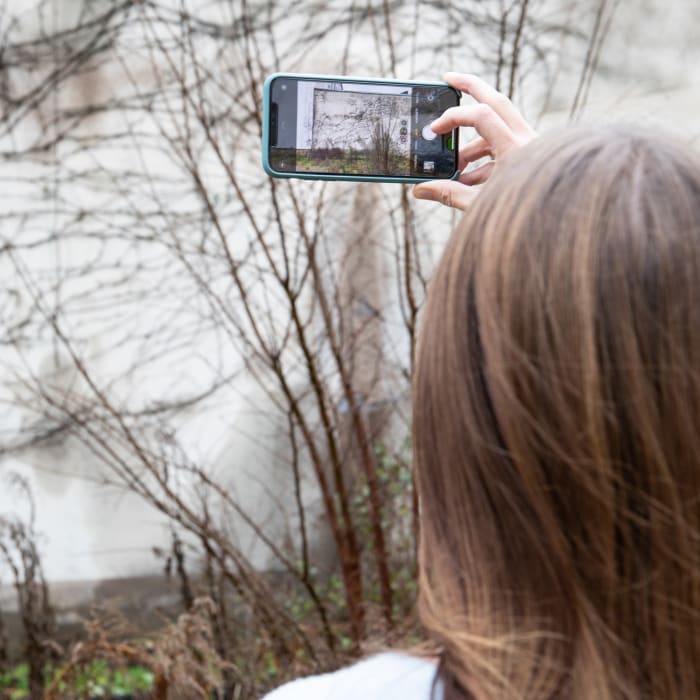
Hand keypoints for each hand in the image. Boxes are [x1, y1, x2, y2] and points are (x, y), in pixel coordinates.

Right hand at [412, 73, 536, 209]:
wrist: (557, 225)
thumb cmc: (522, 216)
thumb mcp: (481, 205)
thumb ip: (450, 195)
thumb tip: (420, 190)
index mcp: (516, 149)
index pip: (481, 116)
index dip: (453, 118)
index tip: (434, 130)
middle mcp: (526, 140)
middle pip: (496, 101)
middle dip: (471, 87)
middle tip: (449, 79)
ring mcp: (529, 147)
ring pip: (497, 129)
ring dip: (472, 144)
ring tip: (453, 167)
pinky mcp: (529, 158)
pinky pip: (503, 148)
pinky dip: (483, 159)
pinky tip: (467, 180)